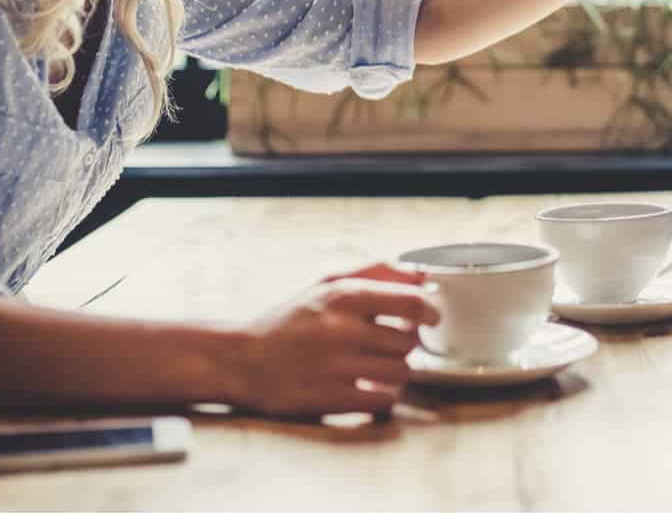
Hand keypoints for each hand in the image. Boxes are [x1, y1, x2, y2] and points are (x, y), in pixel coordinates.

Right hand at [233, 273, 438, 417]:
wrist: (241, 359)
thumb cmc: (289, 320)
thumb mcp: (326, 284)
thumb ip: (375, 272)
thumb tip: (421, 274)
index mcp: (342, 295)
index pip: (410, 302)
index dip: (429, 310)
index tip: (430, 316)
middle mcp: (341, 329)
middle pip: (408, 341)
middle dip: (406, 343)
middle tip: (390, 343)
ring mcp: (336, 366)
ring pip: (400, 371)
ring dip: (396, 370)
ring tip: (377, 365)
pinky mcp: (330, 399)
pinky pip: (383, 400)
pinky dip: (383, 395)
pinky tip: (367, 386)